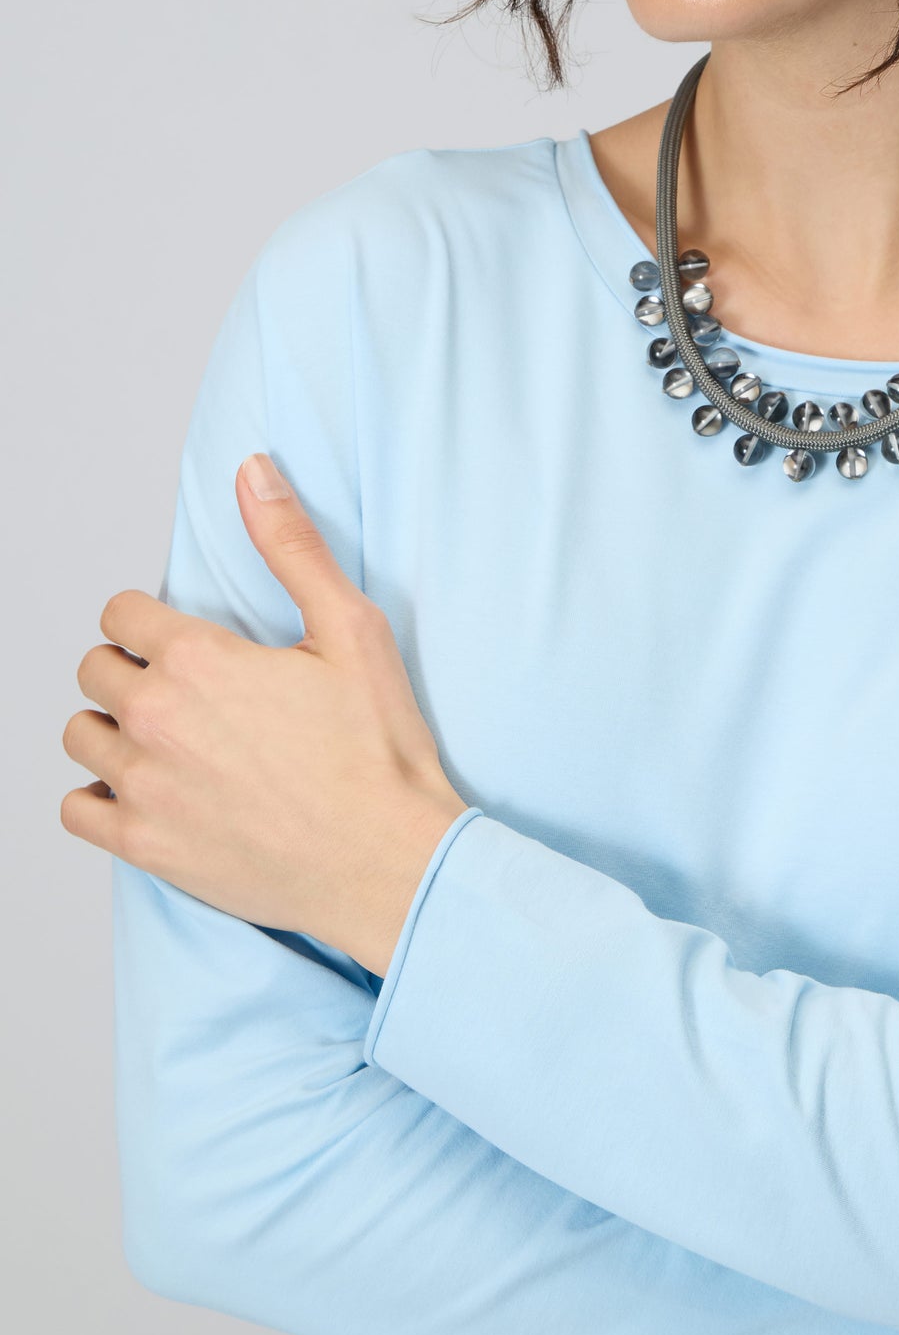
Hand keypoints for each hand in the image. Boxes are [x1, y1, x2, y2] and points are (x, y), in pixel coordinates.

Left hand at [60, 451, 469, 975]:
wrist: (387, 861)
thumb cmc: (379, 750)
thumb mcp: (351, 629)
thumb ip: (291, 546)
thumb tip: (253, 473)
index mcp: (198, 659)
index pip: (120, 613)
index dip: (151, 619)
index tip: (181, 638)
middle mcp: (155, 719)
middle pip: (93, 669)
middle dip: (130, 667)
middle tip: (184, 688)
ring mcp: (143, 787)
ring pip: (78, 733)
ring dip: (110, 727)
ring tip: (163, 736)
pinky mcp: (144, 846)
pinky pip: (75, 808)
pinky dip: (97, 794)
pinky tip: (143, 789)